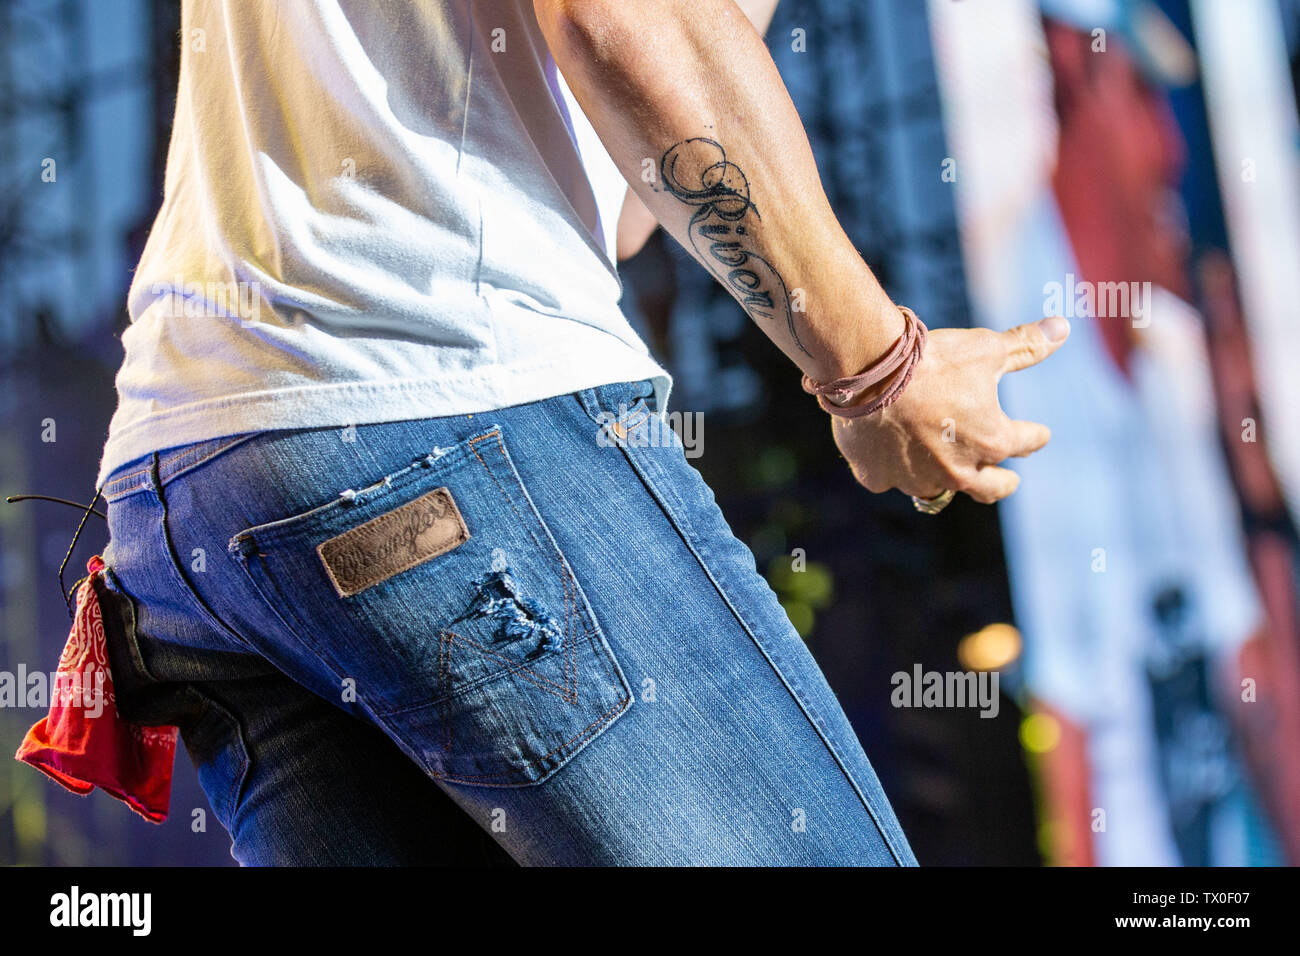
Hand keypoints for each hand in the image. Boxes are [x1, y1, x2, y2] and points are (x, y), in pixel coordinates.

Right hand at [830, 316, 1069, 503]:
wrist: (869, 370)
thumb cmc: (933, 359)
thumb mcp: (986, 349)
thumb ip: (1026, 345)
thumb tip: (1063, 327)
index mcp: (992, 441)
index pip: (1027, 442)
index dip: (1035, 435)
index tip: (1039, 434)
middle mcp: (958, 470)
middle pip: (991, 489)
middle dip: (1002, 483)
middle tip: (1008, 480)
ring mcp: (916, 479)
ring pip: (939, 489)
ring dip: (944, 478)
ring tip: (943, 466)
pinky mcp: (879, 477)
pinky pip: (889, 480)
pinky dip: (892, 468)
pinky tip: (889, 454)